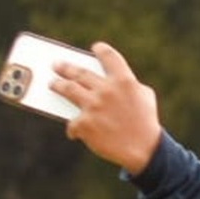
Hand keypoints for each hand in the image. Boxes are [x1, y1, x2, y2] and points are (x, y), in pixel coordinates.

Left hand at [49, 43, 162, 174]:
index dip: (101, 50)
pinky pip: (72, 122)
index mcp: (125, 81)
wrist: (145, 151)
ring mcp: (93, 106)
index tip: (96, 47)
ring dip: (57, 85)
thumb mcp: (145, 98)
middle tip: (57, 65)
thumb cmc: (146, 123)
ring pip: (67, 88)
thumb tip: (108, 81)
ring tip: (53, 84)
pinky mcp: (85, 123)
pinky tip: (75, 131)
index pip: (109, 57)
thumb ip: (129, 85)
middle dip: (65, 67)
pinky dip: (74, 127)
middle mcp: (106, 90)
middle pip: (79, 72)